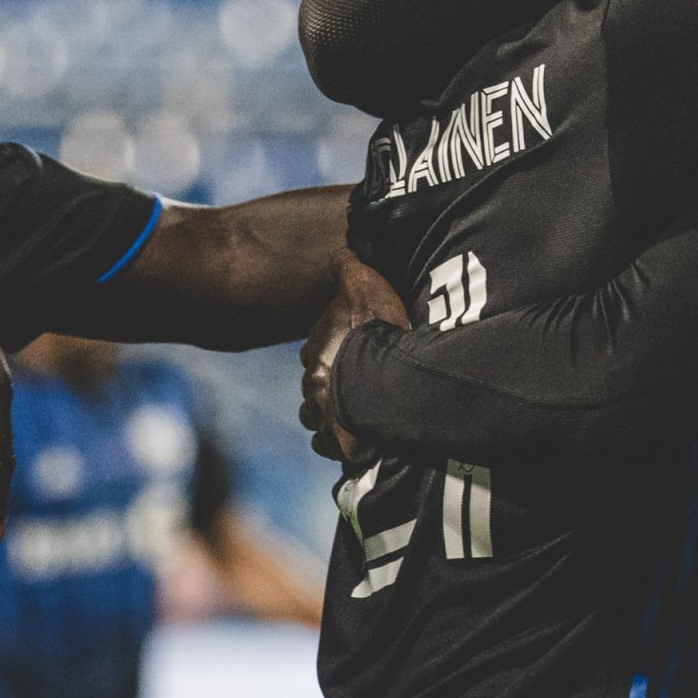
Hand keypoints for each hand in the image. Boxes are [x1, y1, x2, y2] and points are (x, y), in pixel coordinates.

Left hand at [300, 250, 409, 462]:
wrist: (385, 381)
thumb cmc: (376, 332)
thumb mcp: (365, 285)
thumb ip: (349, 268)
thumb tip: (339, 251)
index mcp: (317, 347)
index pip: (313, 349)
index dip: (328, 351)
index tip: (344, 353)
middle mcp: (313, 382)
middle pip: (312, 386)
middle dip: (325, 385)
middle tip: (348, 385)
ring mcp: (323, 414)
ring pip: (314, 416)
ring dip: (326, 415)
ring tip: (347, 415)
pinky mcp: (336, 442)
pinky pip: (328, 445)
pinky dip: (336, 443)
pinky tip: (350, 439)